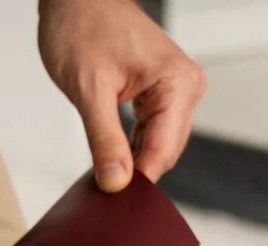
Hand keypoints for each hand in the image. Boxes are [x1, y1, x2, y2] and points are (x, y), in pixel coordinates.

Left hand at [39, 0, 204, 191]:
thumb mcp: (88, 89)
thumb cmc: (81, 25)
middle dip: (136, 169)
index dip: (138, 179)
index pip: (164, 149)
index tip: (113, 197)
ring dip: (134, 158)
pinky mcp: (165, 91)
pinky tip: (114, 151)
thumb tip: (117, 182)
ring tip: (104, 163)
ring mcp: (178, 88)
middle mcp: (186, 85)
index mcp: (177, 82)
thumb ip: (104, 140)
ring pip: (160, 143)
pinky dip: (134, 144)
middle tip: (103, 184)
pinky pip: (155, 130)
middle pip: (166, 150)